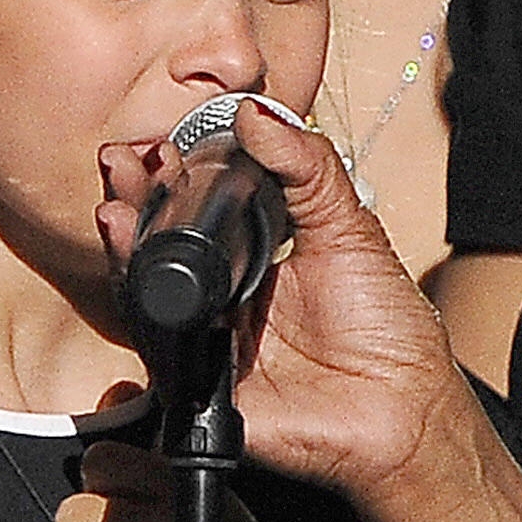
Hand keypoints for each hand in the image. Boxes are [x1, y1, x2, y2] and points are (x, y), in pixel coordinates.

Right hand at [95, 101, 467, 503]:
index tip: (161, 144)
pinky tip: (131, 249)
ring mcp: (210, 338)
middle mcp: (228, 297)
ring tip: (118, 196)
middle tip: (125, 160)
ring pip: (151, 285)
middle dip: (136, 198)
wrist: (403, 408)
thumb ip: (307, 166)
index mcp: (260, 259)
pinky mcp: (199, 381)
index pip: (204, 209)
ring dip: (125, 238)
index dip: (178, 176)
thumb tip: (257, 112)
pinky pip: (157, 339)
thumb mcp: (350, 226)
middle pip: (165, 243)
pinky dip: (141, 294)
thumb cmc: (388, 329)